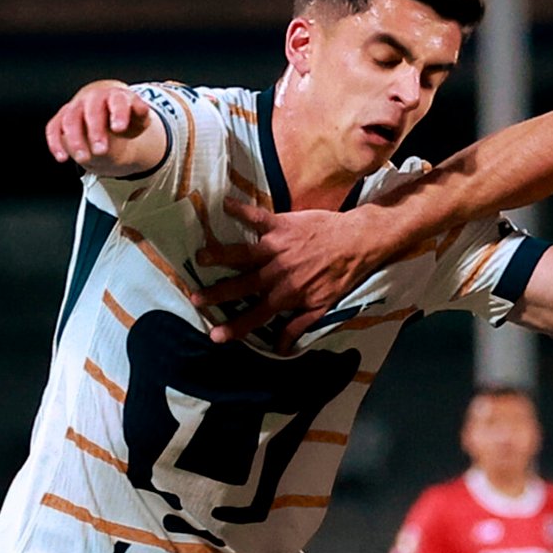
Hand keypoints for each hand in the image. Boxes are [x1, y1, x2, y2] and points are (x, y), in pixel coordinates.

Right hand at [46, 84, 150, 166]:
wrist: (108, 105)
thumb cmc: (126, 115)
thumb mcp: (138, 117)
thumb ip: (140, 114)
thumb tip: (140, 109)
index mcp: (114, 96)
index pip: (116, 101)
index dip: (117, 114)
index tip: (118, 129)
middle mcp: (93, 98)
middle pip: (91, 111)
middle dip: (95, 131)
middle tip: (101, 150)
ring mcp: (76, 107)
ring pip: (70, 119)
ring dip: (75, 140)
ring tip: (84, 158)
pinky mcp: (62, 118)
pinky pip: (54, 127)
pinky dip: (55, 142)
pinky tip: (62, 157)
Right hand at [192, 198, 381, 349]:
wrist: (357, 244)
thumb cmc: (339, 276)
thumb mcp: (322, 307)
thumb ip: (298, 326)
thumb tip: (280, 348)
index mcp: (286, 295)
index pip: (256, 315)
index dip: (235, 327)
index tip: (214, 335)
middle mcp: (277, 273)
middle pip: (242, 286)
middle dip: (217, 294)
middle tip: (195, 298)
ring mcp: (277, 248)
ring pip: (244, 253)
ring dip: (221, 255)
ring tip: (200, 257)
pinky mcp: (281, 224)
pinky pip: (256, 217)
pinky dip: (240, 211)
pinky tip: (223, 203)